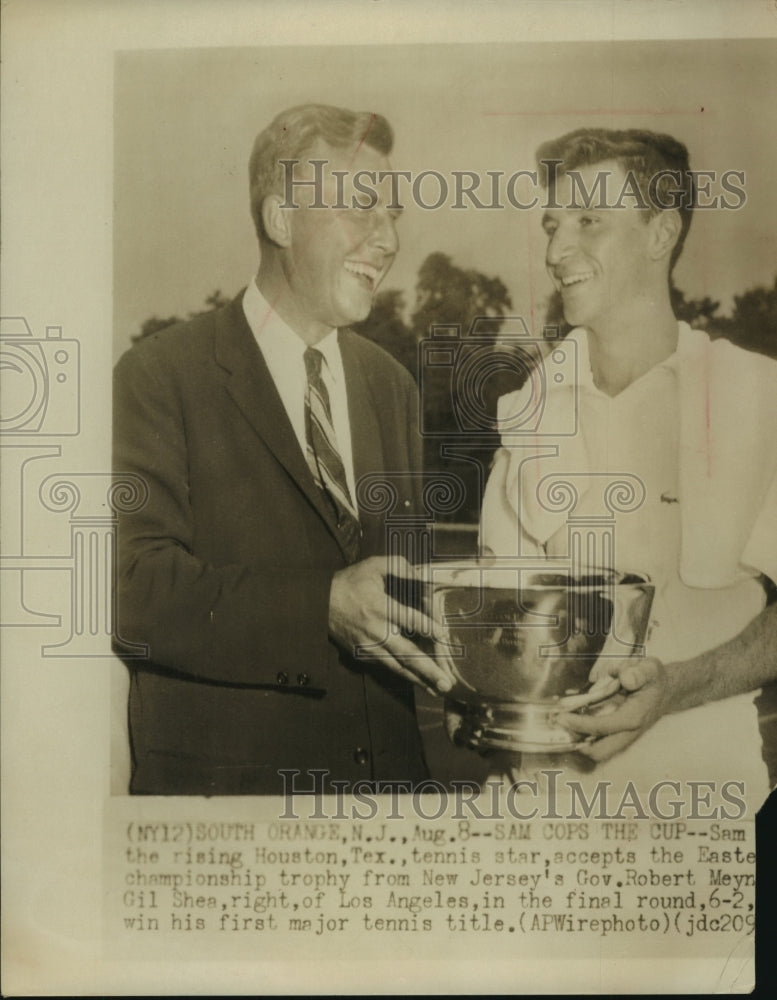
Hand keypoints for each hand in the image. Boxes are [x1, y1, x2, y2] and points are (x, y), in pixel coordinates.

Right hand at [329, 556, 454, 695]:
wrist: (319, 603)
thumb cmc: (350, 582)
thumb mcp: (373, 565)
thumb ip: (399, 566)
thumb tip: (423, 573)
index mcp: (380, 607)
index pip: (410, 620)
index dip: (428, 628)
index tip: (444, 636)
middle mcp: (376, 631)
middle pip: (406, 653)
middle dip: (428, 670)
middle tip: (446, 683)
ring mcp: (369, 646)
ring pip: (398, 666)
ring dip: (419, 680)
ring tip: (439, 690)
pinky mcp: (363, 654)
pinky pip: (387, 667)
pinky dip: (404, 676)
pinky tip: (419, 682)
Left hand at [556, 657, 669, 761]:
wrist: (667, 691)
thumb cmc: (654, 679)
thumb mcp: (650, 669)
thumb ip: (638, 673)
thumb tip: (623, 678)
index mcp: (633, 718)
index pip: (601, 728)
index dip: (579, 724)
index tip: (562, 716)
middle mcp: (628, 733)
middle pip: (599, 752)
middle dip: (577, 743)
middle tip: (559, 725)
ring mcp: (624, 737)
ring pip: (598, 752)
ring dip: (579, 742)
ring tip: (561, 725)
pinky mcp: (619, 735)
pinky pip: (599, 743)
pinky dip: (585, 737)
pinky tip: (573, 720)